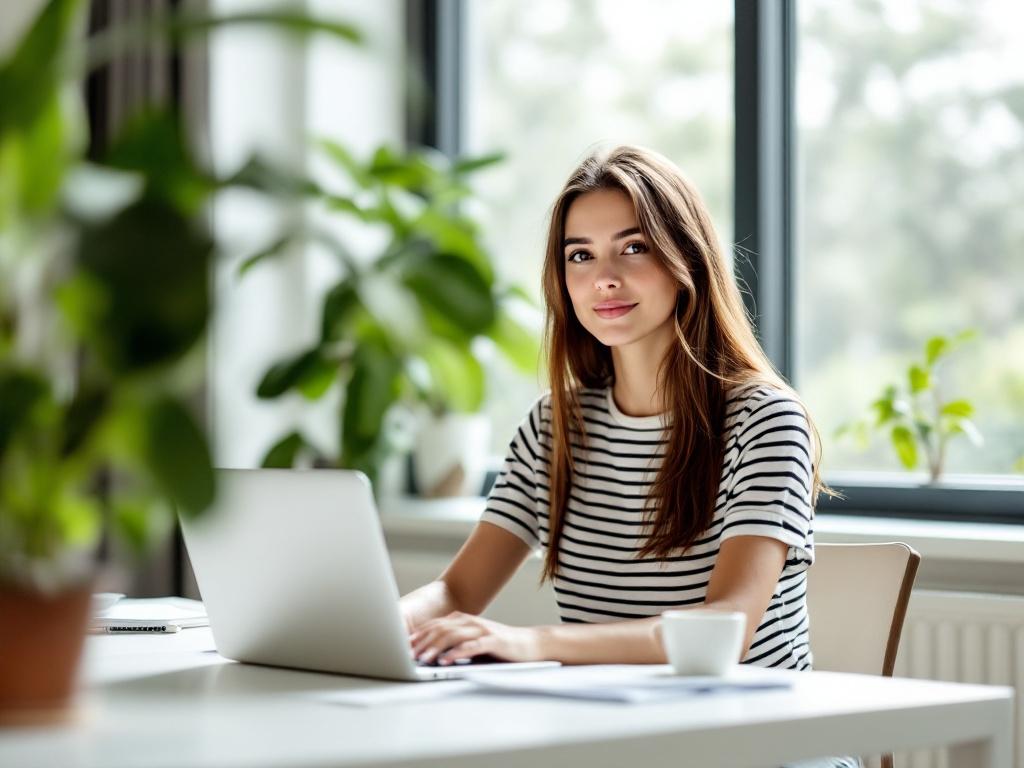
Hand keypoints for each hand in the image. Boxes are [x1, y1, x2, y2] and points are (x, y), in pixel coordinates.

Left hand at [408, 611, 543, 665]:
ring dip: (436, 647)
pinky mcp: (493, 641)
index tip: (403, 645)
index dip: (419, 635)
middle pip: (441, 629)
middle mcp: (471, 621)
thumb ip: (455, 643)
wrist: (531, 645)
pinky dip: (457, 652)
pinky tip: (446, 660)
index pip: (436, 625)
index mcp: (463, 620)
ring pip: (453, 636)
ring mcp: (482, 630)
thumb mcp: (474, 642)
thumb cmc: (500, 647)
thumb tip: (431, 653)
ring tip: (423, 657)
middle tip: (408, 653)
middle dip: (422, 641)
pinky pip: (471, 646)